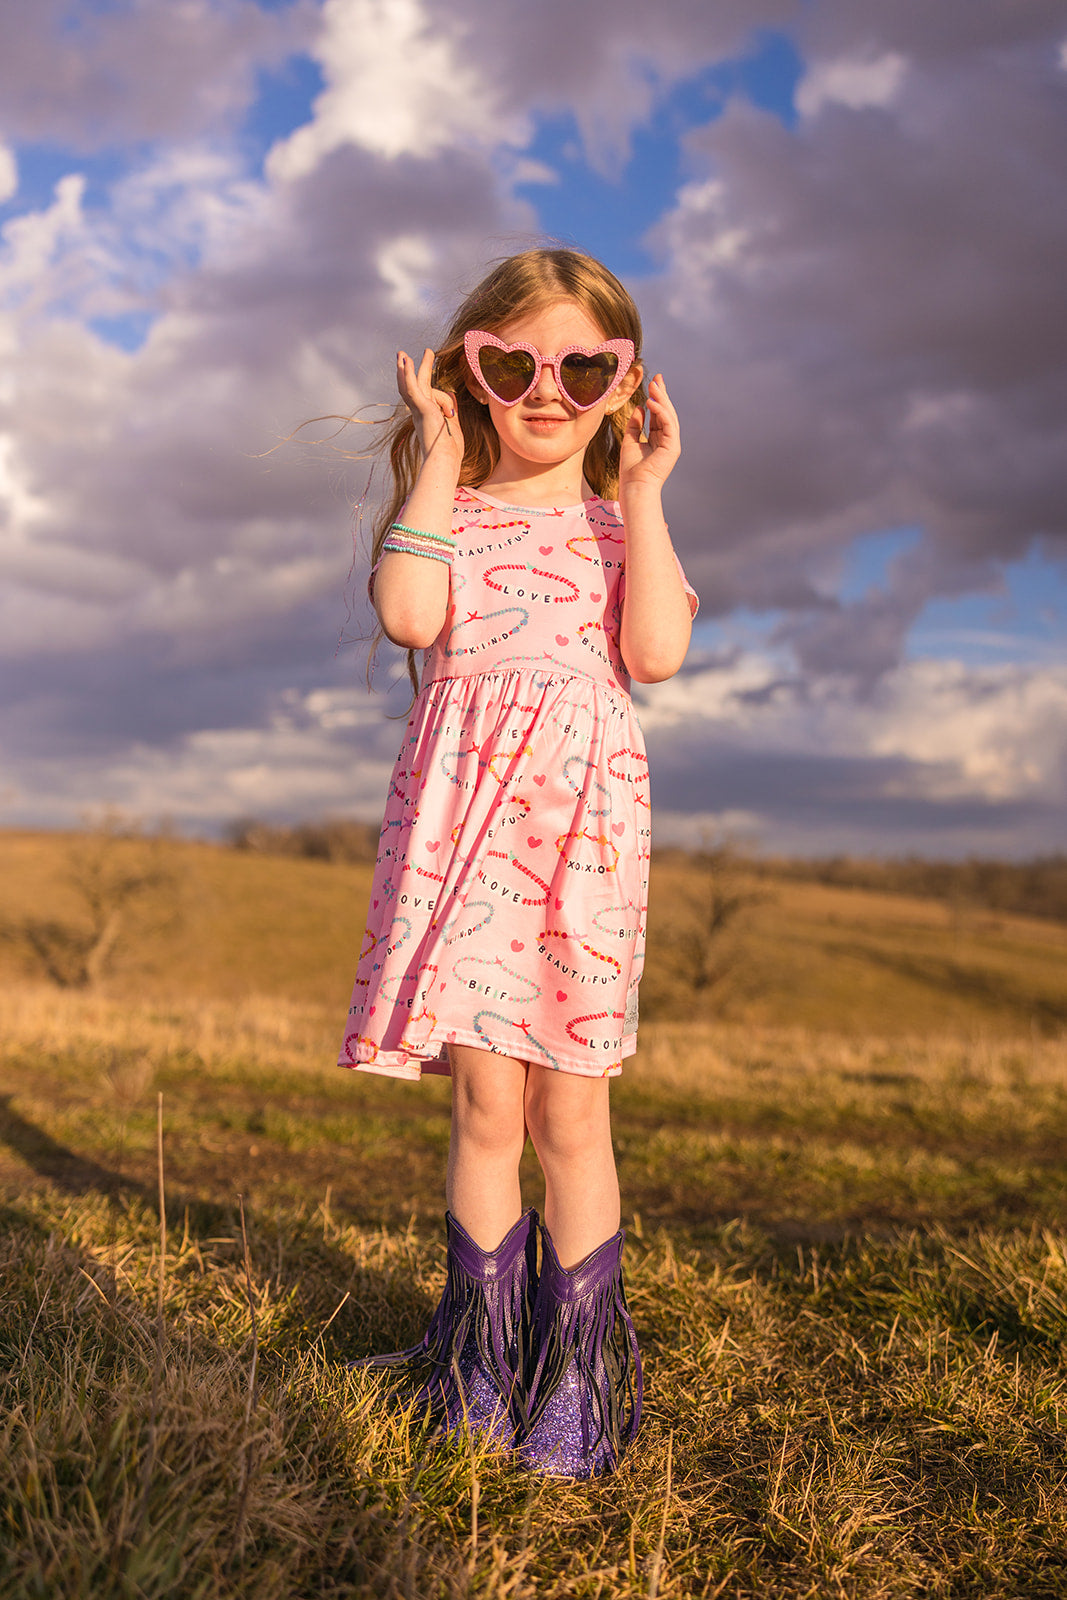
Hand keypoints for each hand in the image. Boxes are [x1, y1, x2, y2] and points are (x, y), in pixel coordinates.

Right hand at [397, 347, 463, 466]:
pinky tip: (407, 361)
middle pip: (416, 386)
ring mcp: (419, 410)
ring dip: (408, 368)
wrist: (444, 461)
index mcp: (426, 417)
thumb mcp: (454, 425)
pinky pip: (413, 387)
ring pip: (412, 384)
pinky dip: (409, 374)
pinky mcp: (421, 408)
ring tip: (403, 354)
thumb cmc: (450, 452)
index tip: (430, 378)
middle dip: (412, 370)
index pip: (428, 396)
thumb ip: (451, 410)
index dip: (430, 387)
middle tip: (406, 355)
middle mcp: (419, 413)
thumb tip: (453, 398)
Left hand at [618, 373, 679, 495]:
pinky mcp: (672, 447)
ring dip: (662, 400)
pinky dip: (661, 412)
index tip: (653, 383)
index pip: (658, 414)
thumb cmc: (630, 469)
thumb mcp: (630, 440)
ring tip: (654, 386)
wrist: (634, 487)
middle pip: (666, 412)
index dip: (656, 398)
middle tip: (657, 378)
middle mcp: (667, 439)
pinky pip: (668, 424)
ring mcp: (671, 443)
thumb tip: (638, 408)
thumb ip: (635, 424)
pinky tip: (652, 402)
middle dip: (662, 394)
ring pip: (669, 416)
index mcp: (658, 439)